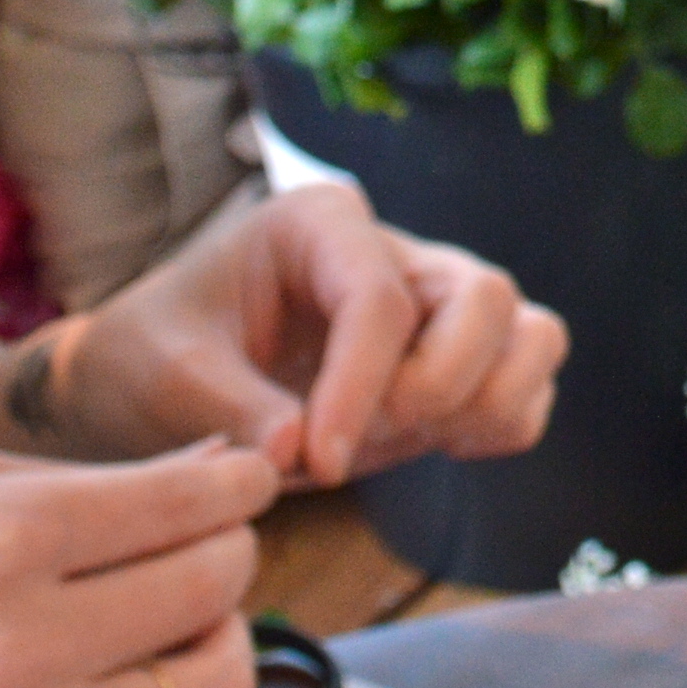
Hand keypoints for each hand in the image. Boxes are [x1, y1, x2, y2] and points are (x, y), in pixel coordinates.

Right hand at [0, 440, 279, 687]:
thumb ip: (88, 477)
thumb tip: (218, 464)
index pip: (189, 504)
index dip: (241, 484)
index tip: (244, 484)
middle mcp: (23, 642)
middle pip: (215, 586)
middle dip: (227, 555)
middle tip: (197, 555)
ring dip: (220, 650)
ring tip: (176, 638)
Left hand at [69, 184, 568, 484]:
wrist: (157, 377)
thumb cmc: (154, 353)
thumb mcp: (163, 374)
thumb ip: (230, 407)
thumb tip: (298, 452)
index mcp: (319, 225)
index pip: (379, 298)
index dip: (359, 388)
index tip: (314, 462)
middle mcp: (395, 252)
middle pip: (486, 296)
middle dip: (442, 381)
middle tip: (365, 439)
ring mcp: (436, 305)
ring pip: (532, 332)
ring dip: (488, 401)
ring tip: (409, 439)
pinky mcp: (456, 362)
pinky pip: (528, 385)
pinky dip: (503, 425)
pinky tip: (431, 445)